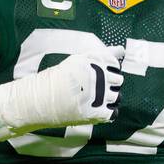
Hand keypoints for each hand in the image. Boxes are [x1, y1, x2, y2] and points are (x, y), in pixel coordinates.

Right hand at [0, 48, 124, 139]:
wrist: (41, 100)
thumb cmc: (60, 79)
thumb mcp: (79, 60)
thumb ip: (102, 54)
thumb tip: (122, 50)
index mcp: (92, 61)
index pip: (114, 64)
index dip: (108, 70)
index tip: (97, 75)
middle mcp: (97, 76)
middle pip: (118, 81)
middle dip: (109, 84)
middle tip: (94, 89)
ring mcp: (97, 95)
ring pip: (117, 96)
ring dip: (110, 98)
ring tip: (95, 99)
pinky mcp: (95, 112)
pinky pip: (114, 112)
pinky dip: (109, 112)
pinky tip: (98, 109)